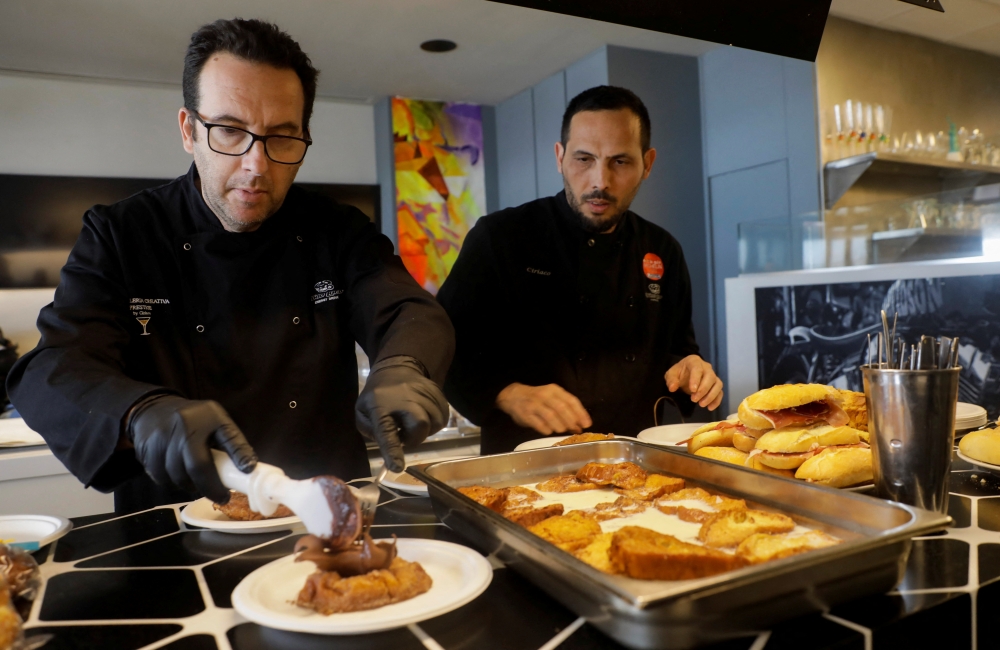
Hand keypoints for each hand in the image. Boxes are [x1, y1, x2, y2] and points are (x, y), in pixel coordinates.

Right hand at [127, 394, 257, 502]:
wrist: (154, 409)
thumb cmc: (194, 419)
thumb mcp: (218, 422)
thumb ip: (233, 443)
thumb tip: (249, 469)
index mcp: (208, 416)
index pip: (228, 440)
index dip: (238, 459)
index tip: (237, 484)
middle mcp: (183, 426)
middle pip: (197, 467)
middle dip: (209, 487)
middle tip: (220, 496)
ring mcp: (162, 438)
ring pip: (176, 476)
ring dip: (188, 484)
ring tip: (196, 480)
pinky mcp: (146, 450)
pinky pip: (160, 477)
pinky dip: (171, 481)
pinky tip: (177, 472)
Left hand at [356, 357, 448, 472]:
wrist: (396, 369)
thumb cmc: (377, 397)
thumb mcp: (362, 412)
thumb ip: (370, 431)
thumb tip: (389, 446)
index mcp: (380, 408)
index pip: (386, 432)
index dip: (392, 451)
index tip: (397, 468)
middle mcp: (403, 399)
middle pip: (420, 425)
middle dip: (416, 438)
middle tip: (406, 435)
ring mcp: (423, 394)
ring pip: (435, 423)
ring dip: (426, 430)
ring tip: (413, 422)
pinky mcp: (437, 393)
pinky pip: (443, 416)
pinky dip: (435, 422)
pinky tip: (424, 415)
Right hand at [496, 383, 591, 434]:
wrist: (513, 396)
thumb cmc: (537, 398)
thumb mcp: (552, 397)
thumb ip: (565, 408)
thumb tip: (580, 424)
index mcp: (554, 390)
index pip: (571, 400)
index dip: (580, 413)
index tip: (587, 424)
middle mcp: (544, 395)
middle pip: (562, 409)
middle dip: (571, 421)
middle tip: (576, 429)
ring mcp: (534, 405)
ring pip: (551, 417)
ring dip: (560, 426)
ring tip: (562, 430)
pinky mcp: (526, 415)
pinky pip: (540, 425)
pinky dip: (547, 430)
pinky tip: (549, 431)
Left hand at [665, 355, 723, 410]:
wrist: (685, 373)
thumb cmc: (679, 372)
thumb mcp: (671, 374)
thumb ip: (671, 380)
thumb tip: (672, 388)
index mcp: (694, 362)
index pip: (697, 369)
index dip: (696, 379)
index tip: (692, 390)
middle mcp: (706, 367)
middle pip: (710, 377)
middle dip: (703, 390)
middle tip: (694, 399)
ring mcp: (713, 376)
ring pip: (718, 384)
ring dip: (711, 396)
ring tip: (701, 404)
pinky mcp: (716, 385)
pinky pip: (720, 392)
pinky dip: (716, 400)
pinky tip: (710, 408)